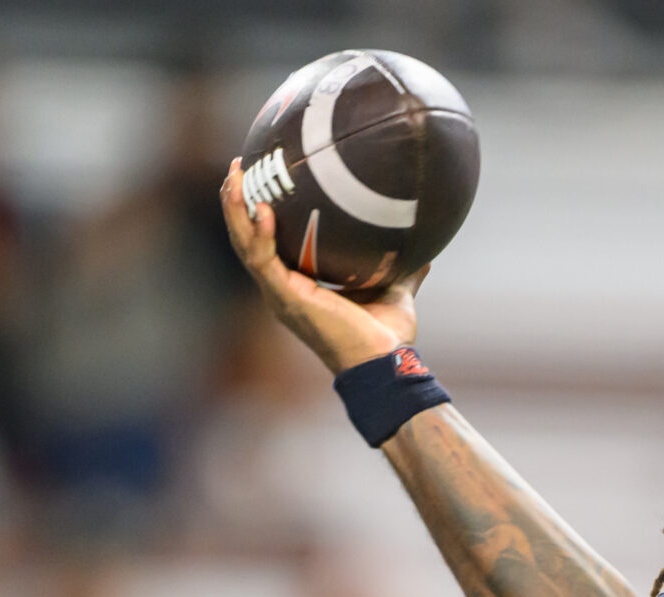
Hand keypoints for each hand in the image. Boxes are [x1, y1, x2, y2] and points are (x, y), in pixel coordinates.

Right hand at [220, 160, 424, 372]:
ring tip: (236, 175)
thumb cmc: (387, 337)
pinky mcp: (286, 297)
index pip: (268, 246)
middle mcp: (282, 289)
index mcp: (298, 287)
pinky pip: (263, 259)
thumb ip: (404, 271)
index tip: (261, 182)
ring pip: (245, 245)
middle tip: (238, 168)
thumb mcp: (395, 291)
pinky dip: (259, 232)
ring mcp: (280, 294)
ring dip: (235, 209)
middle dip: (237, 203)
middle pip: (247, 239)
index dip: (259, 216)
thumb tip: (427, 253)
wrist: (384, 362)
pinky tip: (261, 206)